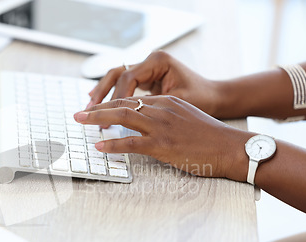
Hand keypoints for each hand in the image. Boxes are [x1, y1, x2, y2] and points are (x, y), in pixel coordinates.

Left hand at [75, 96, 250, 180]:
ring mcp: (161, 127)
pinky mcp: (163, 145)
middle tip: (79, 113)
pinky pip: (131, 142)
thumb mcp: (187, 118)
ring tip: (81, 122)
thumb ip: (165, 117)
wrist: (231, 148)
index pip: (132, 98)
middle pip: (123, 104)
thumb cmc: (211, 137)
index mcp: (167, 102)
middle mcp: (162, 109)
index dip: (111, 103)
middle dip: (97, 108)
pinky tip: (100, 146)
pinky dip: (113, 144)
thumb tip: (146, 125)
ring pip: (123, 118)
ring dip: (98, 120)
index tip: (96, 108)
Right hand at [87, 51, 224, 117]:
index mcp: (158, 61)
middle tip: (88, 112)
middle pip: (116, 74)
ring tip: (90, 108)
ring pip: (117, 78)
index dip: (114, 99)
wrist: (217, 97)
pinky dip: (112, 95)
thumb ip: (150, 106)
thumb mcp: (176, 103)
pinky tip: (102, 105)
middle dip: (101, 94)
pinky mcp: (148, 78)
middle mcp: (151, 61)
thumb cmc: (202, 99)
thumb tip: (125, 116)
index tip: (105, 116)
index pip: (127, 78)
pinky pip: (124, 85)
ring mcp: (148, 68)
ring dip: (102, 93)